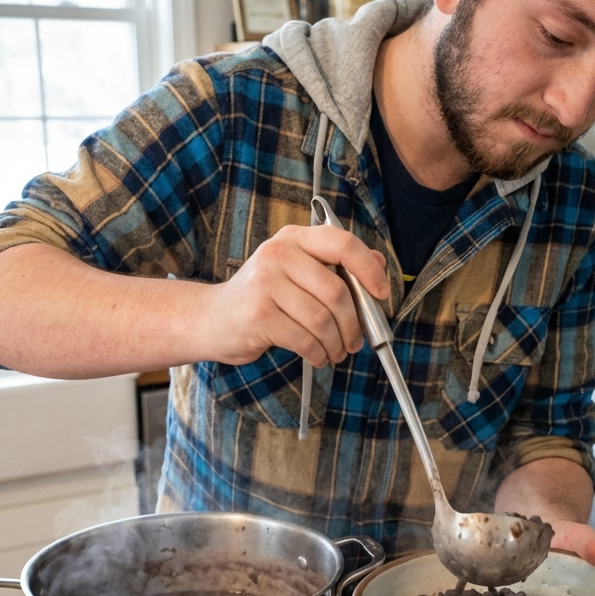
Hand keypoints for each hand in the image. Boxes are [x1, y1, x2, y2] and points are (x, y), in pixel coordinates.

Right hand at [205, 225, 388, 366]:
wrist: (212, 319)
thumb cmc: (262, 298)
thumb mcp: (298, 273)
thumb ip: (337, 266)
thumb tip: (380, 264)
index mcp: (294, 239)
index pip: (343, 244)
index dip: (369, 269)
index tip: (381, 293)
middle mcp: (278, 254)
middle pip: (337, 291)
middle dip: (354, 323)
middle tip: (355, 341)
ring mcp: (265, 284)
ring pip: (323, 319)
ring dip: (336, 343)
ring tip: (335, 351)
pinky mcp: (259, 315)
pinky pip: (305, 339)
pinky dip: (318, 353)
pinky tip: (317, 356)